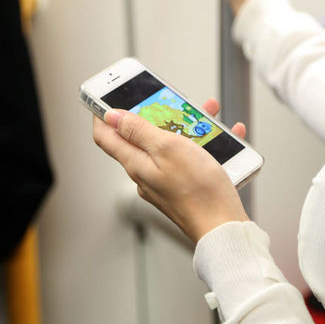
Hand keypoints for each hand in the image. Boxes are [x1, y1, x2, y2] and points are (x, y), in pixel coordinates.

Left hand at [92, 99, 248, 242]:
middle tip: (169, 101)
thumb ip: (138, 130)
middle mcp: (146, 174)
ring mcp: (166, 181)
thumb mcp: (167, 147)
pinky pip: (190, 159)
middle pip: (141, 137)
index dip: (101, 114)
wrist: (223, 226)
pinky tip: (222, 140)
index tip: (105, 97)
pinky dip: (204, 146)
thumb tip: (113, 116)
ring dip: (186, 127)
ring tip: (207, 116)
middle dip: (156, 114)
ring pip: (170, 145)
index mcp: (136, 163)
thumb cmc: (198, 190)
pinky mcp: (185, 188)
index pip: (105, 136)